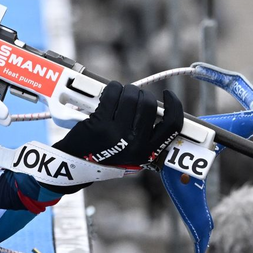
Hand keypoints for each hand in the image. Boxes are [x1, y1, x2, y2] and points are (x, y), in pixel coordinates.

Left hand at [54, 82, 183, 168]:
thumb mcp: (134, 152)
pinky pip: (113, 94)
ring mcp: (117, 134)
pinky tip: (111, 92)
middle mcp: (135, 144)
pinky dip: (113, 88)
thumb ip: (147, 134)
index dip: (174, 106)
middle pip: (149, 105)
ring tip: (121, 94)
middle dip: (143, 94)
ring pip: (131, 96)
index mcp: (148, 152)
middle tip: (136, 95)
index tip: (168, 95)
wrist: (78, 164)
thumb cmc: (108, 154)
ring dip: (127, 90)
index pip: (172, 125)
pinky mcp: (100, 124)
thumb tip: (158, 106)